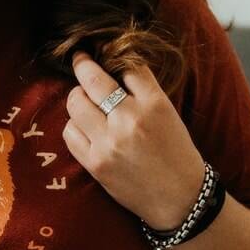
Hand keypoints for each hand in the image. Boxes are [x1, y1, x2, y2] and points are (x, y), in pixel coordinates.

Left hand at [63, 51, 205, 232]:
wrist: (179, 198)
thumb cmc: (176, 154)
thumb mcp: (169, 114)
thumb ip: (143, 91)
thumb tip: (113, 68)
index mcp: (155, 104)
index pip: (126, 66)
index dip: (112, 56)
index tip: (100, 51)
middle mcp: (130, 120)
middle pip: (92, 79)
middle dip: (83, 65)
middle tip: (80, 60)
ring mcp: (110, 142)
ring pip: (75, 103)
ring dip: (77, 97)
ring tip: (85, 100)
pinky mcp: (96, 163)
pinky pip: (70, 132)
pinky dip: (74, 125)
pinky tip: (85, 126)